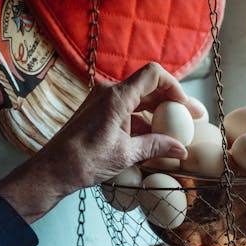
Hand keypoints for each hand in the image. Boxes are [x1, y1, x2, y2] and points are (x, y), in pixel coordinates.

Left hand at [0, 62, 203, 222]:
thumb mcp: (126, 154)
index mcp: (117, 97)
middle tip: (193, 118)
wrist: (53, 170)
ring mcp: (104, 101)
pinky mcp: (100, 112)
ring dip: (159, 113)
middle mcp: (110, 93)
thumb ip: (157, 147)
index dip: (175, 87)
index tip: (185, 107)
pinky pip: (128, 109)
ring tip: (177, 131)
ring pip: (140, 99)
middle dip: (173, 102)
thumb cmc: (84, 161)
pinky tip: (155, 138)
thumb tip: (182, 150)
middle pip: (150, 87)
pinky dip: (144, 121)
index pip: (154, 75)